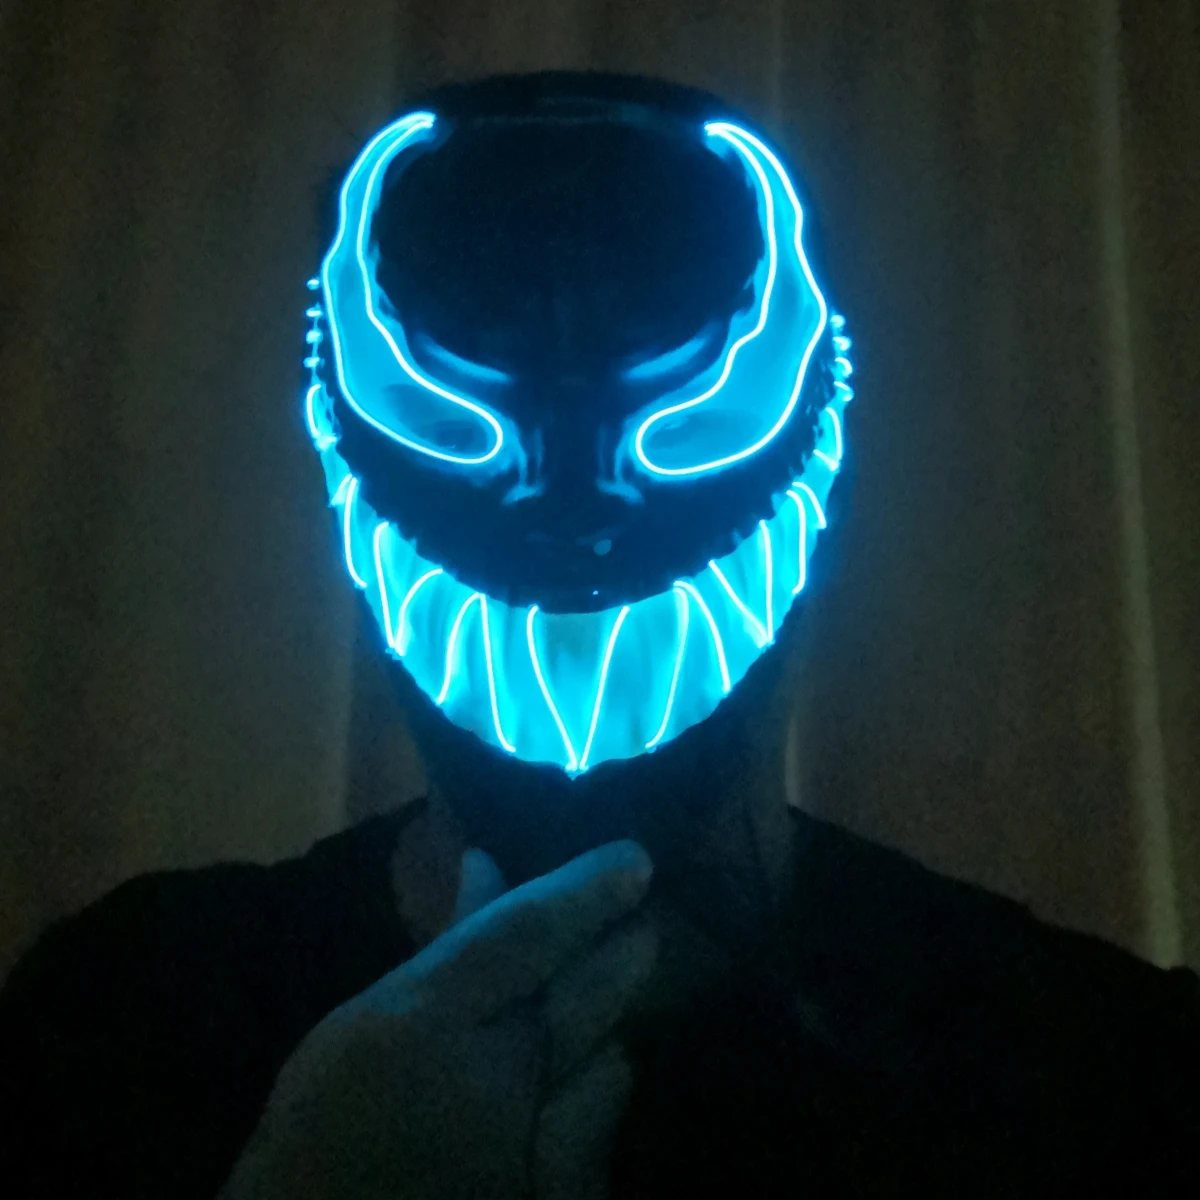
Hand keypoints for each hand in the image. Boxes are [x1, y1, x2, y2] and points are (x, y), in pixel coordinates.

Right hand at [221, 840, 655, 1199]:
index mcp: (421, 1024)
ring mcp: (527, 1153)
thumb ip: (440, 949)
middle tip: (644, 922)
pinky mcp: (555, 1198)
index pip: (523, 937)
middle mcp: (488, 1084)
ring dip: (608, 1027)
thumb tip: (489, 865)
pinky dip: (597, 1095)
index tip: (635, 858)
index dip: (585, 892)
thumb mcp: (363, 1020)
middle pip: (584, 999)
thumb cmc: (323, 1126)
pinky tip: (588, 1077)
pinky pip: (602, 1136)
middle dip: (621, 954)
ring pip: (607, 1064)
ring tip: (603, 1003)